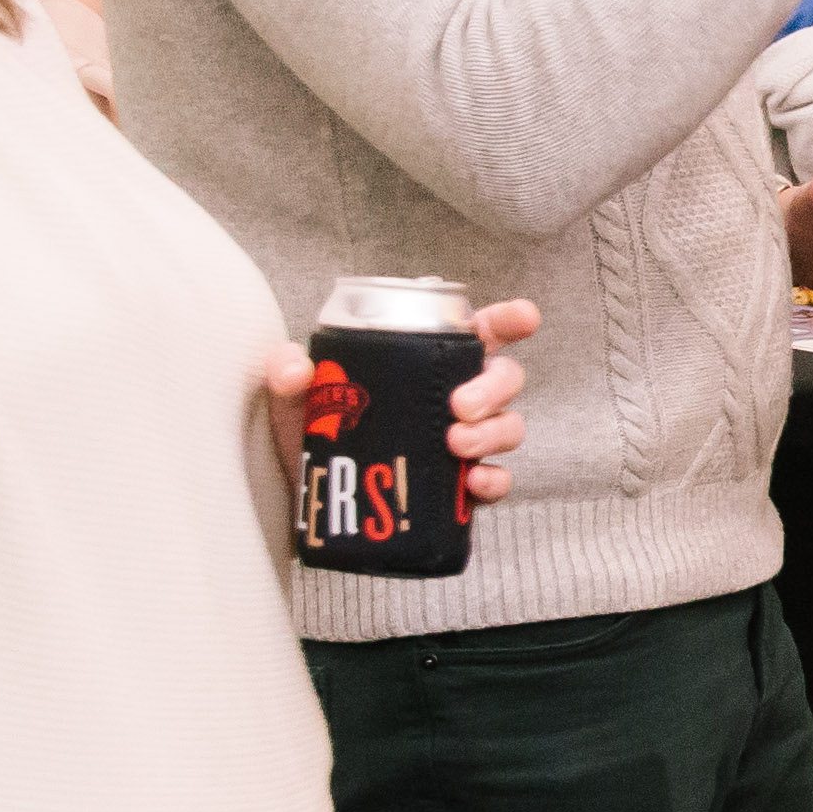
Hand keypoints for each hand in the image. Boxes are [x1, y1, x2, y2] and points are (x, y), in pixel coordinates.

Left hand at [263, 297, 534, 508]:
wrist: (307, 492)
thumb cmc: (312, 426)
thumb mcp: (293, 393)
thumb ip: (287, 370)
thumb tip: (296, 369)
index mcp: (429, 360)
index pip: (481, 331)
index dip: (510, 320)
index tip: (525, 319)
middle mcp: (456, 396)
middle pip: (505, 379)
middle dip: (495, 389)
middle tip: (460, 406)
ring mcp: (462, 440)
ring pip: (508, 427)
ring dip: (493, 434)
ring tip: (457, 445)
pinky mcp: (457, 485)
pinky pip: (498, 481)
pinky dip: (495, 482)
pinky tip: (475, 484)